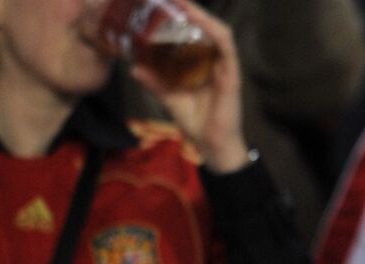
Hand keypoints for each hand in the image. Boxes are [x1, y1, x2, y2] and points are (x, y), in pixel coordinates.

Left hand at [132, 2, 251, 172]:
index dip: (183, 17)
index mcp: (203, 65)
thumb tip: (133, 68)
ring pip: (218, 31)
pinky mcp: (231, 75)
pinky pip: (226, 46)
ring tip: (182, 4)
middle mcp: (216, 62)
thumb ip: (155, 82)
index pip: (195, 34)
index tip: (164, 4)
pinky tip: (199, 20)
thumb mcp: (170, 98)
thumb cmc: (198, 124)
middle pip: (206, 27)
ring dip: (201, 15)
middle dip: (190, 10)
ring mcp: (225, 67)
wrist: (213, 147)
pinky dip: (213, 31)